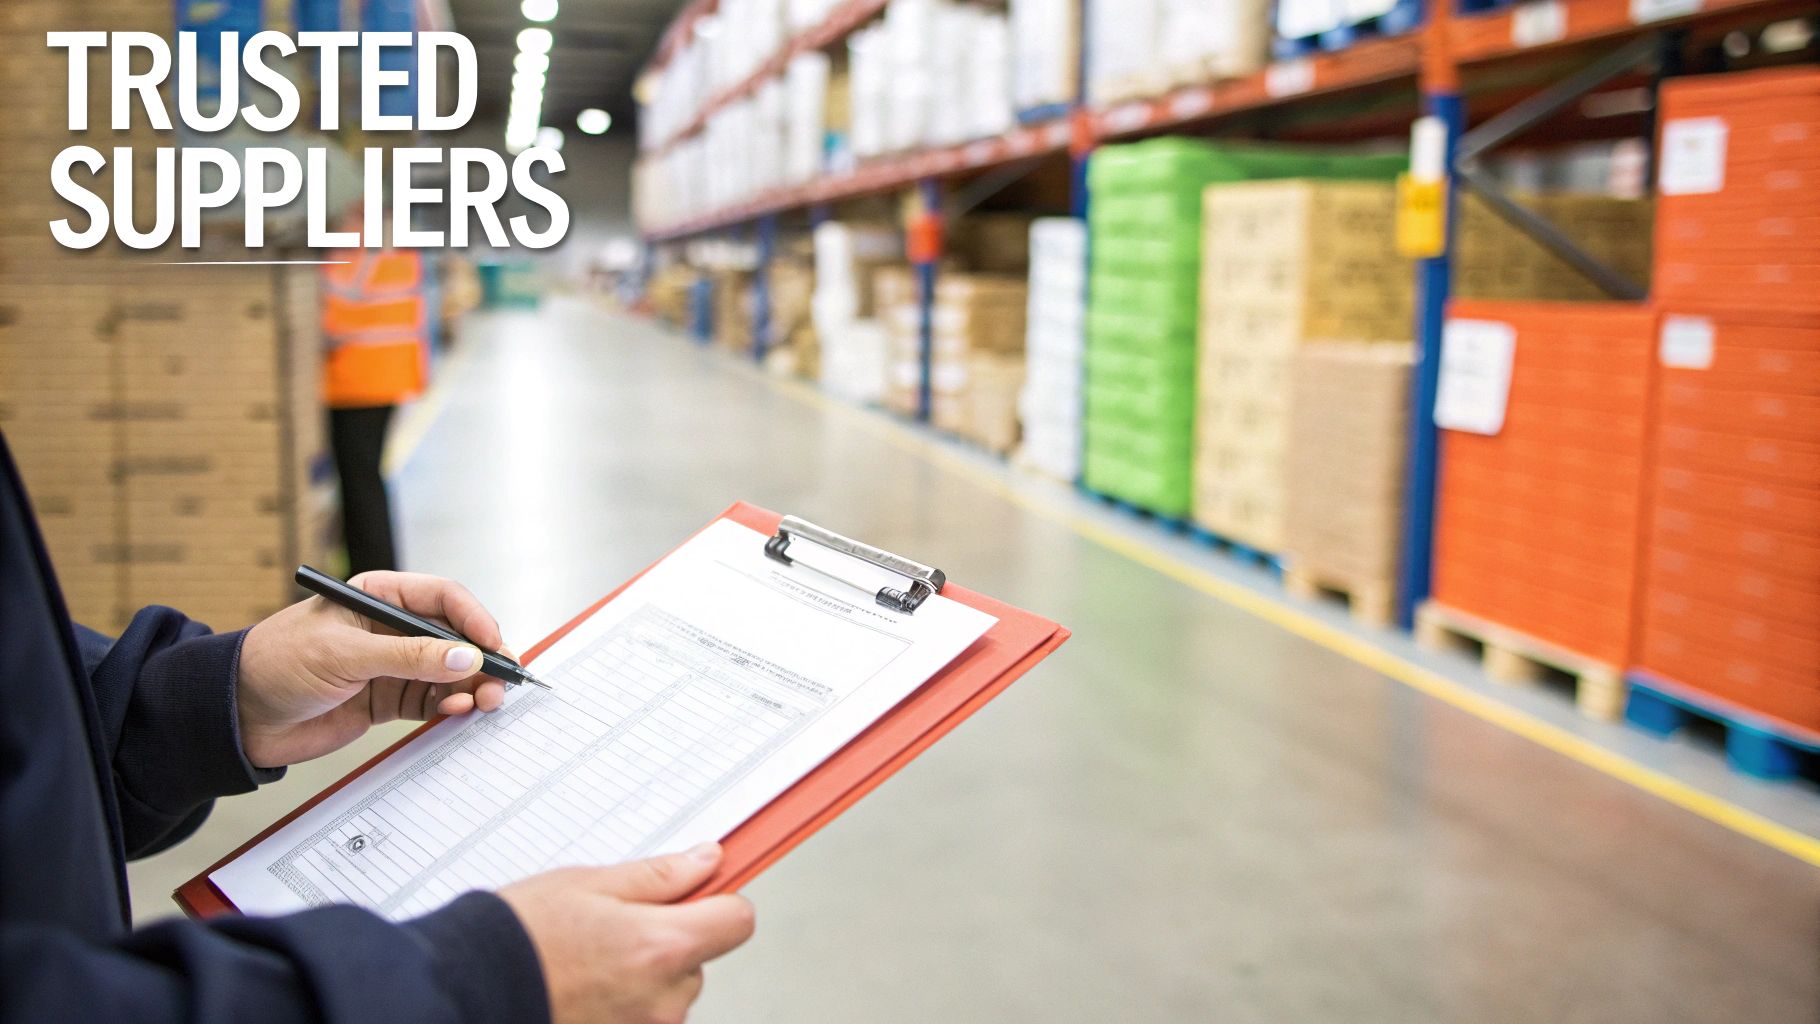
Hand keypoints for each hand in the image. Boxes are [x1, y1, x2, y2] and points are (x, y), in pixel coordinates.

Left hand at [237, 571, 511, 767]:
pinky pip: (433, 701)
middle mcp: (392, 629)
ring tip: (484, 705)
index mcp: (380, 597)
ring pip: (450, 673)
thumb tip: (466, 658)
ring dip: (472, 688)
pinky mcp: (388, 700)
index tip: (493, 645)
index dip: (474, 619)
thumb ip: (408, 657)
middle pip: (456, 638)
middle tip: (500, 684)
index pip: (443, 598)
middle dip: (482, 660)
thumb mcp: (344, 655)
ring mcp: (393, 666)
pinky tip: (455, 713)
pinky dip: (450, 708)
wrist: (237, 716)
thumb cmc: (277, 664)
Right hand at [499, 843, 755, 1023]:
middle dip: (668, 940)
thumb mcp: (591, 883)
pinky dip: (622, 1004)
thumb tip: (707, 862)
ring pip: (668, 992)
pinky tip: (584, 989)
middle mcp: (662, 1000)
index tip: (698, 893)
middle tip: (613, 927)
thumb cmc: (520, 935)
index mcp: (661, 948)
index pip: (738, 921)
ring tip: (588, 960)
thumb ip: (660, 876)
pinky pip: (642, 1016)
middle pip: (698, 959)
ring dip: (643, 976)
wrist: (469, 988)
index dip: (718, 901)